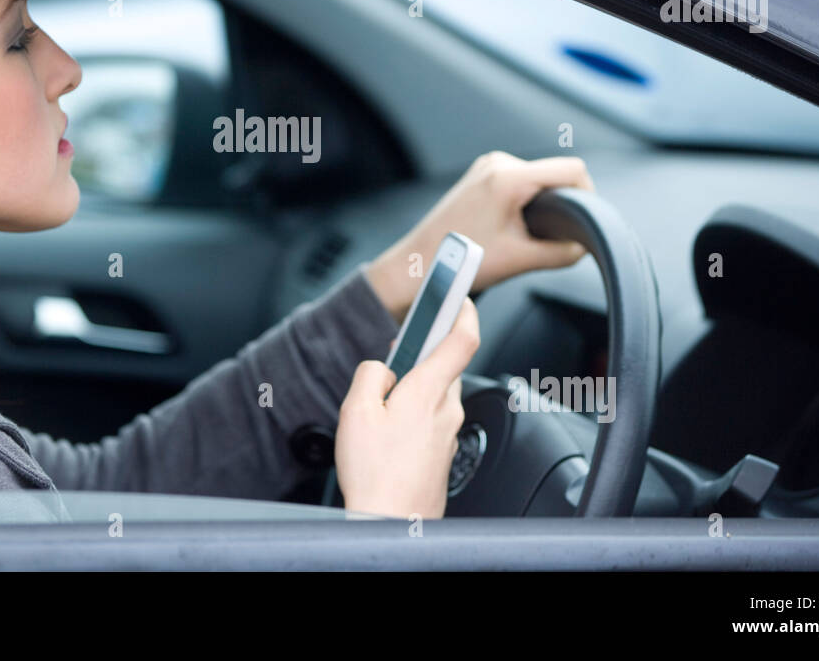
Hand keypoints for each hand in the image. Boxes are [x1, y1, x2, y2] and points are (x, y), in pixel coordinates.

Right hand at [334, 297, 478, 519]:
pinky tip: (390, 428)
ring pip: (436, 393)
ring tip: (382, 401)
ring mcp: (448, 432)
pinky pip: (432, 417)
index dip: (463, 310)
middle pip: (443, 366)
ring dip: (414, 387)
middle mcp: (446, 410)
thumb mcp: (355, 411)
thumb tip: (382, 368)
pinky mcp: (443, 451)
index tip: (459, 294)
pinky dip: (415, 411)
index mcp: (428, 392)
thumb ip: (370, 375)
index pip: (462, 339)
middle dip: (421, 356)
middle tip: (396, 353)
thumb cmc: (375, 474)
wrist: (391, 523)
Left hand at [365, 152, 592, 321]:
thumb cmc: (460, 261)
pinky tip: (512, 226)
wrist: (419, 264)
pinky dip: (526, 201)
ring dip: (542, 203)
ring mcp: (487, 166)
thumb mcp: (521, 259)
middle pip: (555, 173)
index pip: (572, 169)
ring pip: (538, 178)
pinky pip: (520, 181)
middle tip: (550, 235)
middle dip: (562, 202)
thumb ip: (563, 252)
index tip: (585, 221)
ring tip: (525, 233)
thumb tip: (585, 246)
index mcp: (508, 176)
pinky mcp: (481, 175)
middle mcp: (498, 163)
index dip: (588, 194)